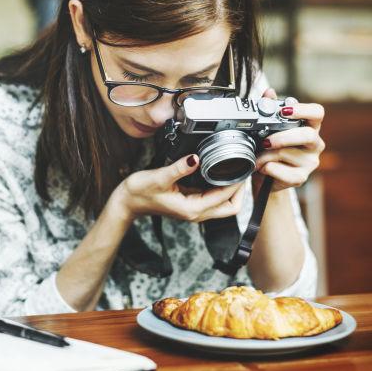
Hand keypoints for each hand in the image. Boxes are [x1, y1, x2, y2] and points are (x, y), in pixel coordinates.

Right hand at [113, 154, 245, 222]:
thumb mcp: (159, 177)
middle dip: (240, 191)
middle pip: (231, 208)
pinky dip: (222, 187)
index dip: (237, 183)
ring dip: (233, 189)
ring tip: (237, 168)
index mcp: (192, 209)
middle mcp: (197, 212)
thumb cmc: (139, 192)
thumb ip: (179, 168)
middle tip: (244, 170)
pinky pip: (214, 198)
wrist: (127, 202)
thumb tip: (196, 158)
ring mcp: (195, 209)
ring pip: (224, 204)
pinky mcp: (192, 203)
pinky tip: (221, 172)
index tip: (243, 167)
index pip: (224, 198)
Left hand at [254, 88, 324, 192]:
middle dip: (283, 137)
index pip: (317, 113)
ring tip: (257, 156)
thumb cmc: (270, 148)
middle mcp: (315, 143)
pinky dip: (267, 168)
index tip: (285, 110)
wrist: (265, 175)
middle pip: (308, 135)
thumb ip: (269, 109)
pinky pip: (282, 171)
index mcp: (309, 126)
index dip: (303, 110)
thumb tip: (269, 92)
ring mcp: (310, 162)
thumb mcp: (267, 127)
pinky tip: (262, 167)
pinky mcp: (301, 177)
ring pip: (288, 154)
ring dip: (266, 155)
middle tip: (265, 140)